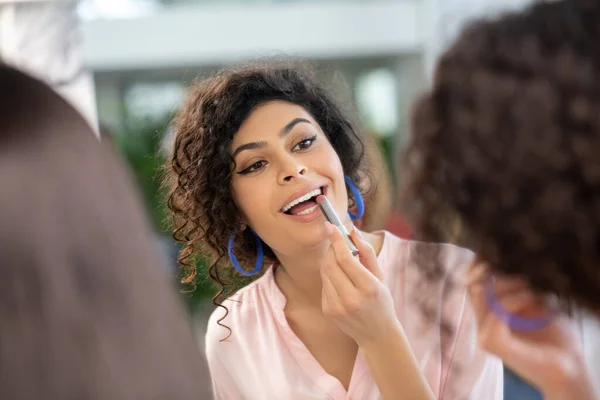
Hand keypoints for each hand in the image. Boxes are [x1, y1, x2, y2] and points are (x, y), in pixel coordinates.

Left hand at [321, 222, 399, 346]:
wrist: (377, 335)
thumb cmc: (381, 302)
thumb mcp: (381, 277)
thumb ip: (367, 253)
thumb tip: (353, 232)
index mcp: (368, 288)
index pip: (346, 259)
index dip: (336, 240)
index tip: (330, 226)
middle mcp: (351, 299)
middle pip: (331, 264)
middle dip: (330, 248)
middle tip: (335, 239)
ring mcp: (337, 307)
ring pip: (325, 273)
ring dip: (329, 260)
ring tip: (341, 259)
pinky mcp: (328, 311)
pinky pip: (324, 284)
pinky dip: (329, 276)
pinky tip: (340, 279)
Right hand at [465, 261, 595, 398]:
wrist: (569, 364)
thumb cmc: (554, 333)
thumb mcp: (533, 300)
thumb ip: (513, 285)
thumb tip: (497, 258)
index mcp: (488, 314)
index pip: (469, 284)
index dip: (475, 267)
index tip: (491, 253)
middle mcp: (482, 324)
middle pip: (474, 286)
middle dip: (496, 275)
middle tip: (524, 281)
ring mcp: (486, 335)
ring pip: (483, 296)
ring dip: (508, 286)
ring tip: (530, 291)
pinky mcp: (494, 344)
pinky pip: (495, 313)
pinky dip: (513, 301)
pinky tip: (530, 299)